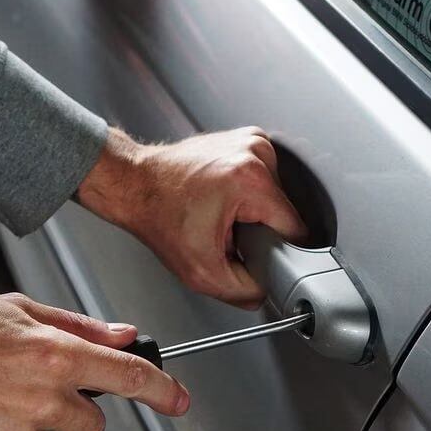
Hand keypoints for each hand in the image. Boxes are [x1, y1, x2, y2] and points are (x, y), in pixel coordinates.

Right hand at [0, 293, 188, 430]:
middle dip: (72, 411)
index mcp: (53, 356)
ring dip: (23, 423)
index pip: (128, 378)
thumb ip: (76, 326)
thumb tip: (124, 336)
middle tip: (26, 387)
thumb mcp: (13, 310)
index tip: (179, 400)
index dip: (162, 391)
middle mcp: (43, 401)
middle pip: (91, 424)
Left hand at [77, 127, 307, 308]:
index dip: (277, 250)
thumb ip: (244, 291)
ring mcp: (251, 141)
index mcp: (251, 180)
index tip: (252, 252)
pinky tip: (224, 198)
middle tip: (227, 233)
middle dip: (260, 229)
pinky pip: (264, 180)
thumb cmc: (159, 216)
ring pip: (276, 197)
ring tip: (222, 213)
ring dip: (254, 212)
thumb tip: (267, 291)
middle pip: (284, 212)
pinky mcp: (246, 139)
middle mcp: (255, 152)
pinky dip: (248, 194)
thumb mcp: (202, 272)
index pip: (295, 229)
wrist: (135, 185)